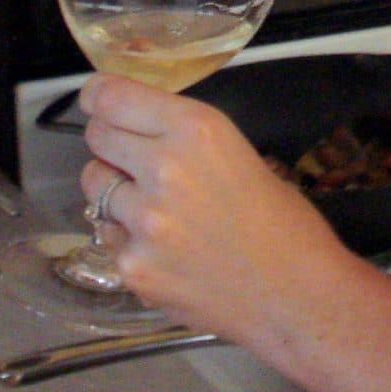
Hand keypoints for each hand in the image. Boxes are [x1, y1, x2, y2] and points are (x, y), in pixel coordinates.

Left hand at [79, 74, 358, 342]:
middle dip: (110, 142)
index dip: (99, 95)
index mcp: (196, 129)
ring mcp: (144, 222)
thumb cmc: (282, 221)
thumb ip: (182, 138)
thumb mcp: (237, 152)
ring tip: (155, 210)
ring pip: (95, 187)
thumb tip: (136, 129)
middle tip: (132, 158)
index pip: (112, 96)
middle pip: (97, 136)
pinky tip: (164, 250)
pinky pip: (108, 237)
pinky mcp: (133, 268)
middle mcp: (164, 168)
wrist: (295, 295)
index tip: (96, 100)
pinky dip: (127, 239)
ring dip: (115, 191)